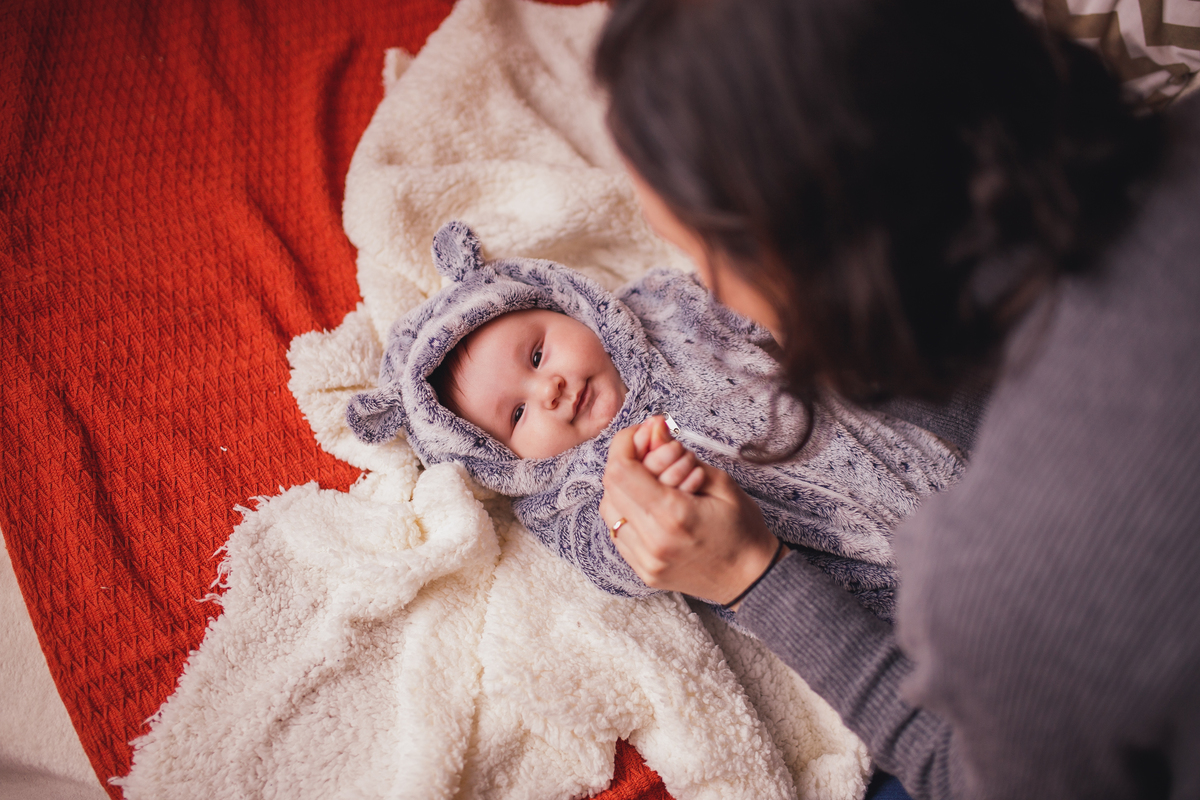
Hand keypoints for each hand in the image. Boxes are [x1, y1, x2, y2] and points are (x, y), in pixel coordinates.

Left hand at [601, 423, 779, 604]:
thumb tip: (653, 429)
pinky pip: (619, 532)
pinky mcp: (643, 571)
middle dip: (625, 461)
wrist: (751, 580)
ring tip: (652, 481)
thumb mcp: (721, 483)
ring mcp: (645, 561)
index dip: (625, 444)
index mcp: (674, 516)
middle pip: (610, 488)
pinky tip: (650, 504)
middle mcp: (653, 541)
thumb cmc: (743, 530)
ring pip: (610, 510)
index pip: (622, 471)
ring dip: (623, 487)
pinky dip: (627, 511)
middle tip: (650, 452)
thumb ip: (680, 455)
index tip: (642, 434)